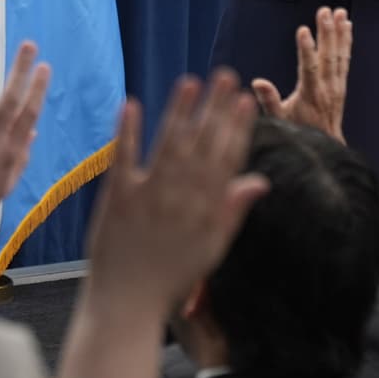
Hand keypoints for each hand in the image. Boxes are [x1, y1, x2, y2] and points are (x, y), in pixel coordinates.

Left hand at [81, 71, 267, 314]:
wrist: (128, 303)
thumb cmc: (172, 277)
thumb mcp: (212, 248)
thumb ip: (233, 211)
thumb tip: (261, 182)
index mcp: (207, 211)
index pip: (226, 159)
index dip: (236, 127)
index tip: (244, 98)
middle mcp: (182, 200)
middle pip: (201, 145)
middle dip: (214, 109)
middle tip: (224, 75)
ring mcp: (150, 197)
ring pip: (168, 146)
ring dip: (178, 112)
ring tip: (190, 82)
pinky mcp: (117, 199)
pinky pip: (123, 159)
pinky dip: (127, 131)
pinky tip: (131, 103)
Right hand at [251, 7, 350, 142]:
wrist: (326, 146)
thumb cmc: (299, 133)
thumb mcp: (279, 121)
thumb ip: (269, 101)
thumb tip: (257, 81)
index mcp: (310, 95)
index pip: (309, 68)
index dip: (306, 48)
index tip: (303, 30)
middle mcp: (327, 88)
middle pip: (328, 56)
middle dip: (326, 32)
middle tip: (324, 10)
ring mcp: (337, 85)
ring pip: (339, 55)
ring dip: (339, 32)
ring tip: (338, 12)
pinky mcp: (341, 84)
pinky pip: (345, 59)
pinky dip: (346, 42)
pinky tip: (347, 27)